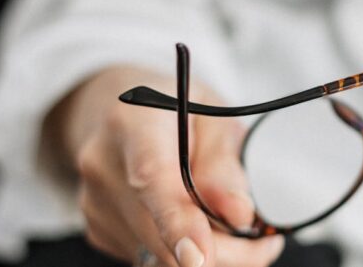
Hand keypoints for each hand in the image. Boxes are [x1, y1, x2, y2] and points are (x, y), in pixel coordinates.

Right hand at [43, 66, 282, 266]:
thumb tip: (239, 214)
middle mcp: (104, 166)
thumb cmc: (175, 111)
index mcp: (134, 124)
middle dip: (224, 251)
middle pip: (162, 233)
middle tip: (266, 242)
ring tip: (239, 229)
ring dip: (209, 255)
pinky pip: (151, 255)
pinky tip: (201, 227)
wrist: (121, 115)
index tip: (200, 257)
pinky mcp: (99, 228)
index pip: (152, 179)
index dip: (177, 223)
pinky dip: (183, 251)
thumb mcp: (214, 116)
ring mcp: (96, 203)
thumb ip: (225, 164)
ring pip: (159, 255)